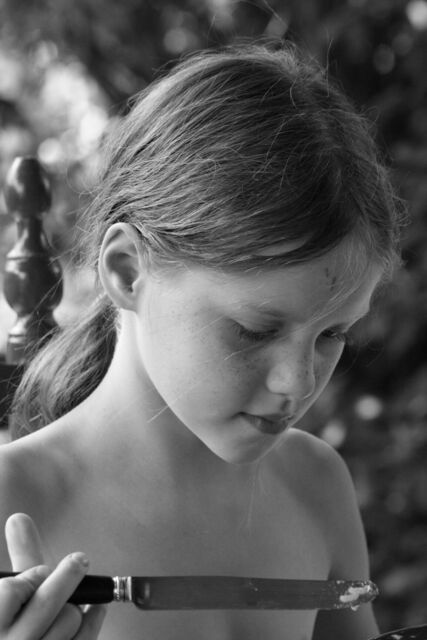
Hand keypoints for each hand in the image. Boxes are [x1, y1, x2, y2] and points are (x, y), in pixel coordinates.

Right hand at [0, 513, 106, 638]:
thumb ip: (21, 557)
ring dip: (76, 605)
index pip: (11, 591)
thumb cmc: (15, 625)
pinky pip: (86, 637)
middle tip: (79, 560)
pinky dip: (94, 618)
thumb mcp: (10, 596)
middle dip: (68, 575)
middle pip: (46, 603)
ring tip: (71, 601)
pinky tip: (95, 608)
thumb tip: (18, 518)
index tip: (39, 571)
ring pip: (69, 619)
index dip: (30, 576)